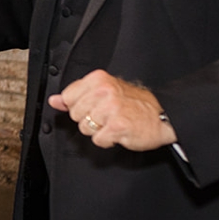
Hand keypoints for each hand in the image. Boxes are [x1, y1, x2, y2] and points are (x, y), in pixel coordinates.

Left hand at [48, 69, 176, 150]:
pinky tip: (119, 132)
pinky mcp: (117, 126)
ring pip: (85, 128)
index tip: (95, 106)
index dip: (80, 106)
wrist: (163, 116)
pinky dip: (108, 140)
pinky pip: (98, 140)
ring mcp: (110, 109)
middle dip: (89, 119)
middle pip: (75, 115)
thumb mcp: (104, 92)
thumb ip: (77, 95)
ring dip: (98, 130)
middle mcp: (104, 91)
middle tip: (108, 116)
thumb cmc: (135, 104)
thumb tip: (55, 100)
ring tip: (114, 123)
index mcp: (98, 79)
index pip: (68, 97)